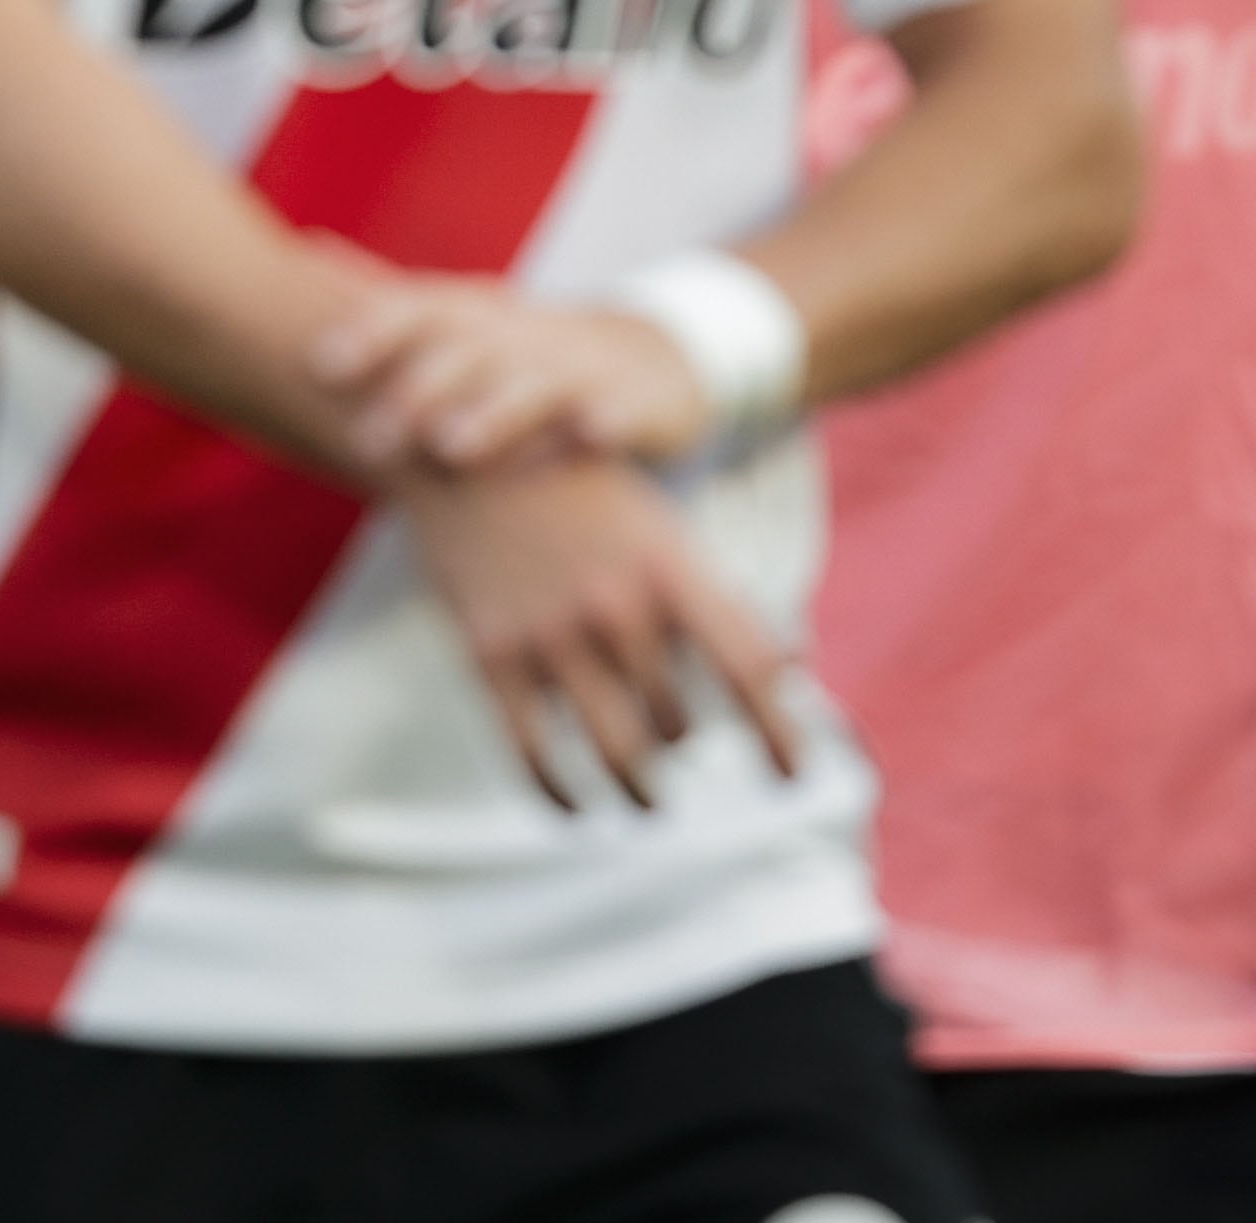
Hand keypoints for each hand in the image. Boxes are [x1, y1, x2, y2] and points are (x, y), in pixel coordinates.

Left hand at [314, 282, 711, 472]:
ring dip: (495, 412)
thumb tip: (308, 244)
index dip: (372, 332)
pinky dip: (608, 420)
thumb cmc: (522, 349)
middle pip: (469, 352)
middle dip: (417, 391)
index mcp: (477, 314)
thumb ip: (388, 294)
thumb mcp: (461, 315)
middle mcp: (525, 333)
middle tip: (369, 442)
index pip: (420, 310)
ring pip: (538, 383)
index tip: (321, 365)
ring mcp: (584, 366)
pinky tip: (589, 436)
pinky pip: (624, 410)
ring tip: (451, 447)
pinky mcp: (638, 402)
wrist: (648, 360)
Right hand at [393, 454, 803, 810]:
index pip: (749, 670)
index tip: (796, 775)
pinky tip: (574, 806)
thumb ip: (719, 597)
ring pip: (617, 750)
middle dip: (684, 741)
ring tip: (648, 802)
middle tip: (680, 743)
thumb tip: (795, 664)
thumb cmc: (579, 493)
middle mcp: (615, 606)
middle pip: (678, 721)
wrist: (458, 448)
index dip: (781, 734)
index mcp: (668, 568)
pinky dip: (558, 791)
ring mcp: (549, 633)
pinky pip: (532, 750)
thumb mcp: (658, 528)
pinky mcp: (490, 652)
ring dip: (640, 789)